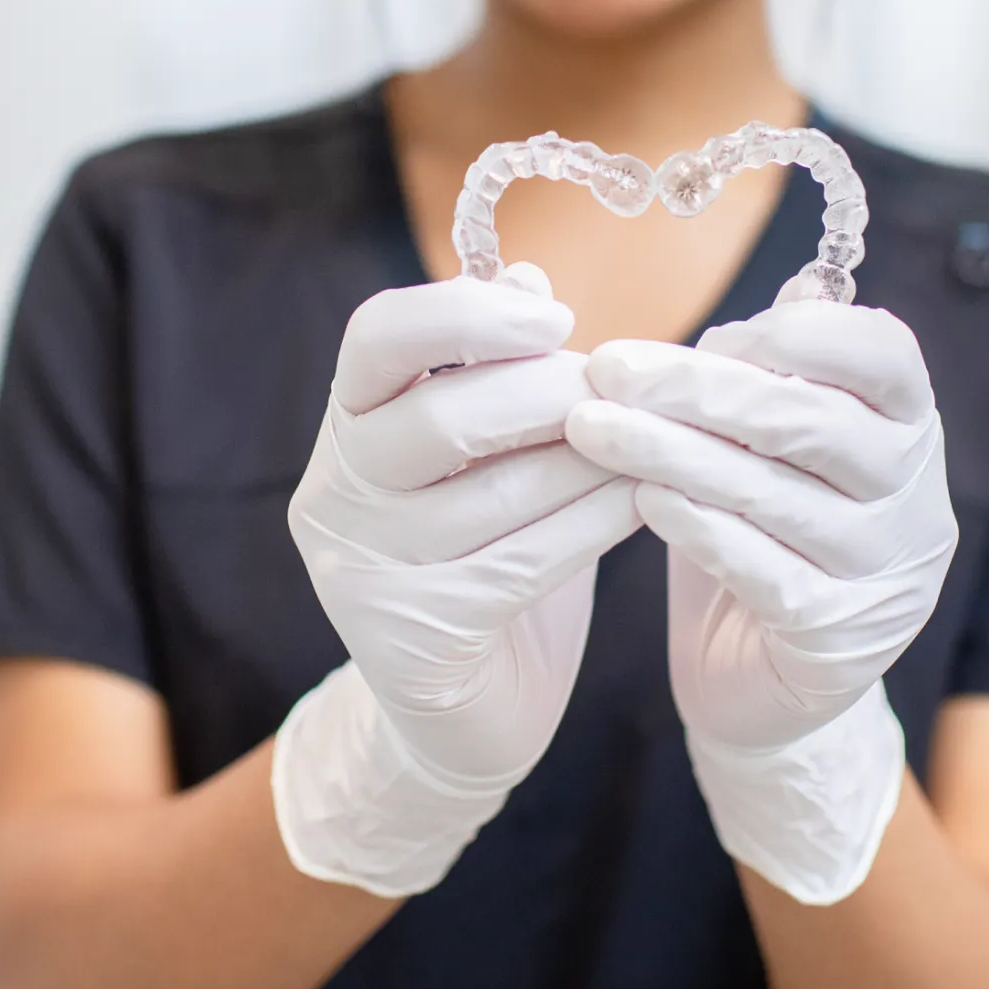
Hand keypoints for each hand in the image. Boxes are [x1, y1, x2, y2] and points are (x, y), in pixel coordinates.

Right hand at [276, 266, 640, 896]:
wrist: (462, 715)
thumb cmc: (486, 554)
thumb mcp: (486, 454)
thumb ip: (497, 370)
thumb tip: (527, 274)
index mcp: (348, 426)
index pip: (377, 337)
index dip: (468, 312)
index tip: (557, 317)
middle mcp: (336, 493)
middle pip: (443, 414)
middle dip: (551, 395)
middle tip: (622, 395)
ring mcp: (365, 571)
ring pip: (497, 492)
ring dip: (591, 459)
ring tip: (652, 443)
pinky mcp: (413, 640)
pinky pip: (525, 561)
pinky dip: (595, 522)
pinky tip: (644, 502)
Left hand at [565, 288, 957, 903]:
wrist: (759, 673)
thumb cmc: (760, 524)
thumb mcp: (770, 439)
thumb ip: (770, 373)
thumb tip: (772, 301)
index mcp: (908, 425)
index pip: (885, 355)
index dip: (804, 335)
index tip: (713, 332)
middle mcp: (915, 495)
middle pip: (810, 422)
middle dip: (697, 389)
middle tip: (607, 366)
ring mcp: (884, 572)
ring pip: (771, 494)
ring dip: (669, 450)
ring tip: (590, 426)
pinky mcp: (838, 638)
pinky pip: (759, 570)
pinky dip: (695, 526)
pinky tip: (640, 496)